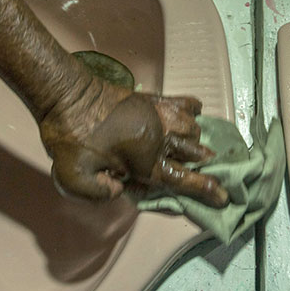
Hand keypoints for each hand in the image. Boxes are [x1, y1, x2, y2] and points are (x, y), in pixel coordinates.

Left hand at [39, 80, 228, 206]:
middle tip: (207, 171)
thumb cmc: (69, 138)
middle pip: (195, 153)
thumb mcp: (75, 179)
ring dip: (195, 141)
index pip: (184, 179)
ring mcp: (159, 114)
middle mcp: (160, 137)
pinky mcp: (152, 98)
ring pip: (193, 129)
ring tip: (191, 148)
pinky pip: (184, 102)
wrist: (65, 94)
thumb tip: (120, 189)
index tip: (224, 196)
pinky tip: (193, 113)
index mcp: (146, 161)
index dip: (206, 189)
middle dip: (205, 164)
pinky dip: (192, 109)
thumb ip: (100, 193)